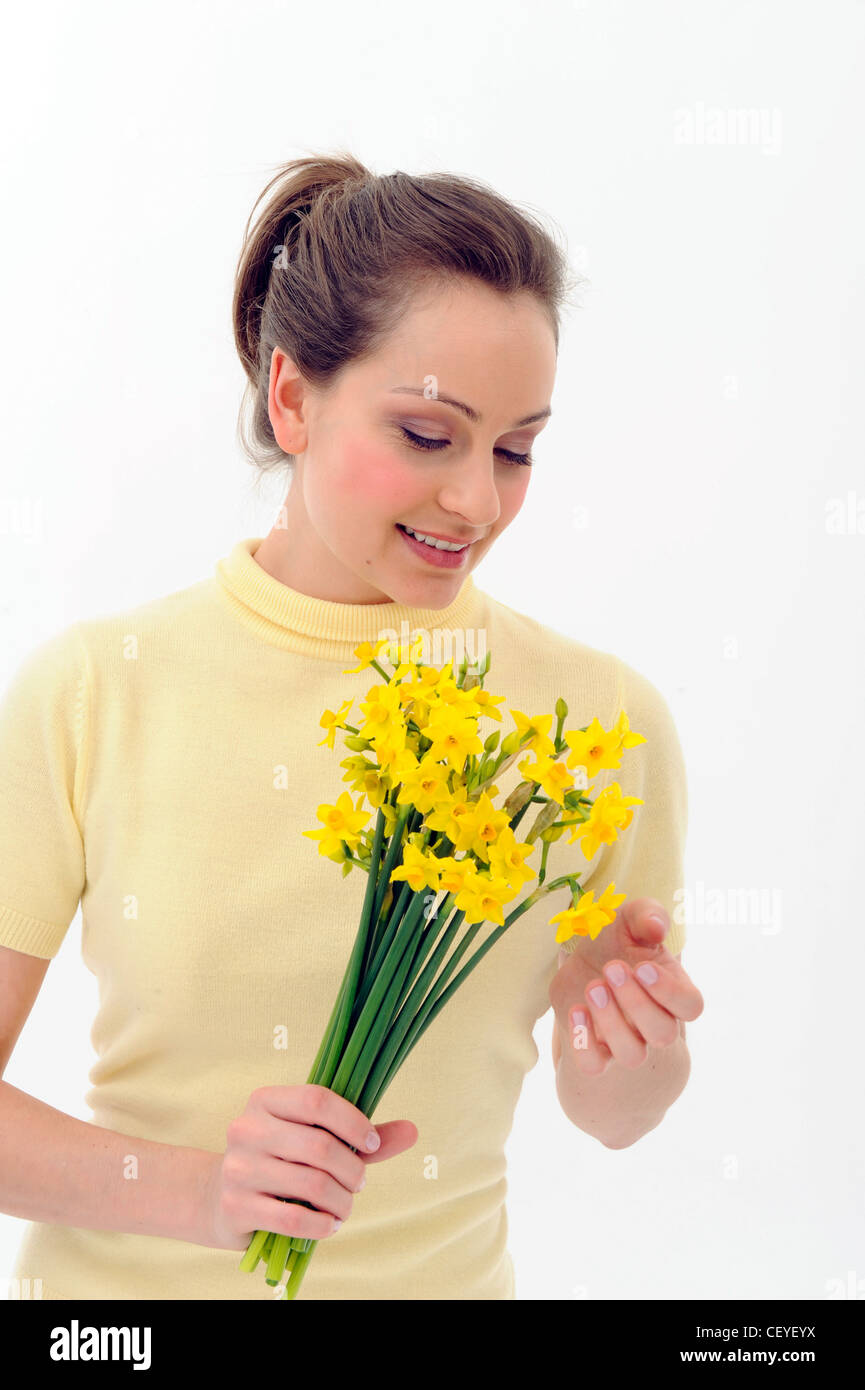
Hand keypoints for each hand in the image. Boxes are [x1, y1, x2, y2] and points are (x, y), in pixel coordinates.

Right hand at [202, 1084, 418, 1249]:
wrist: (219, 1198)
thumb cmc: (280, 1162)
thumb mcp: (316, 1139)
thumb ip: (360, 1136)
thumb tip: (413, 1130)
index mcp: (266, 1100)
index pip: (317, 1100)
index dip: (353, 1121)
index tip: (372, 1143)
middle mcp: (246, 1128)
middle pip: (319, 1146)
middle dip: (353, 1170)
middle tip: (358, 1183)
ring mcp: (238, 1167)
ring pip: (311, 1184)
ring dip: (341, 1201)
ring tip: (344, 1206)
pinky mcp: (236, 1206)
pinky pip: (293, 1218)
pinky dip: (322, 1224)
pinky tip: (329, 1223)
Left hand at [549, 897, 703, 1074]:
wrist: (582, 965)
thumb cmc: (616, 940)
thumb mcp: (630, 918)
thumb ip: (647, 915)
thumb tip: (657, 927)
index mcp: (673, 991)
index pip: (691, 1006)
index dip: (670, 992)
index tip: (643, 968)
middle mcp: (655, 1022)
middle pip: (663, 1033)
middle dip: (636, 1002)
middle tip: (612, 968)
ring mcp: (627, 1041)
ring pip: (631, 1054)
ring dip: (612, 1022)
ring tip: (593, 987)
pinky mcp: (595, 1052)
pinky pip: (593, 1066)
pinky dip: (583, 1043)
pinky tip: (576, 1010)